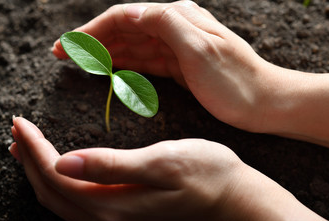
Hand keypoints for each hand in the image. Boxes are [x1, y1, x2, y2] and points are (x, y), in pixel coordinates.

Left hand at [9, 117, 328, 220]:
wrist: (237, 204)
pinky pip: (79, 206)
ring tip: (28, 148)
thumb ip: (112, 166)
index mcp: (114, 207)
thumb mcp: (163, 162)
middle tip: (17, 131)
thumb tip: (62, 162)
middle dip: (28, 161)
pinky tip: (61, 168)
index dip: (34, 149)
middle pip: (51, 194)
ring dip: (40, 173)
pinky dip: (60, 185)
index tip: (21, 122)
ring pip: (62, 202)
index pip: (56, 177)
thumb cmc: (208, 176)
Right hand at [52, 1, 267, 131]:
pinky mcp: (180, 67)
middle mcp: (175, 27)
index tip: (68, 47)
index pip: (124, 18)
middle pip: (125, 31)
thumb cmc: (235, 81)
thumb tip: (132, 11)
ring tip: (80, 64)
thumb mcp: (200, 48)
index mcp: (177, 18)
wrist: (264, 102)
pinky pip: (146, 62)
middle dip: (93, 42)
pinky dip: (126, 65)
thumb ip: (166, 23)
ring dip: (106, 53)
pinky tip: (112, 70)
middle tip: (64, 56)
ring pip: (133, 47)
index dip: (93, 30)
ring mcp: (177, 48)